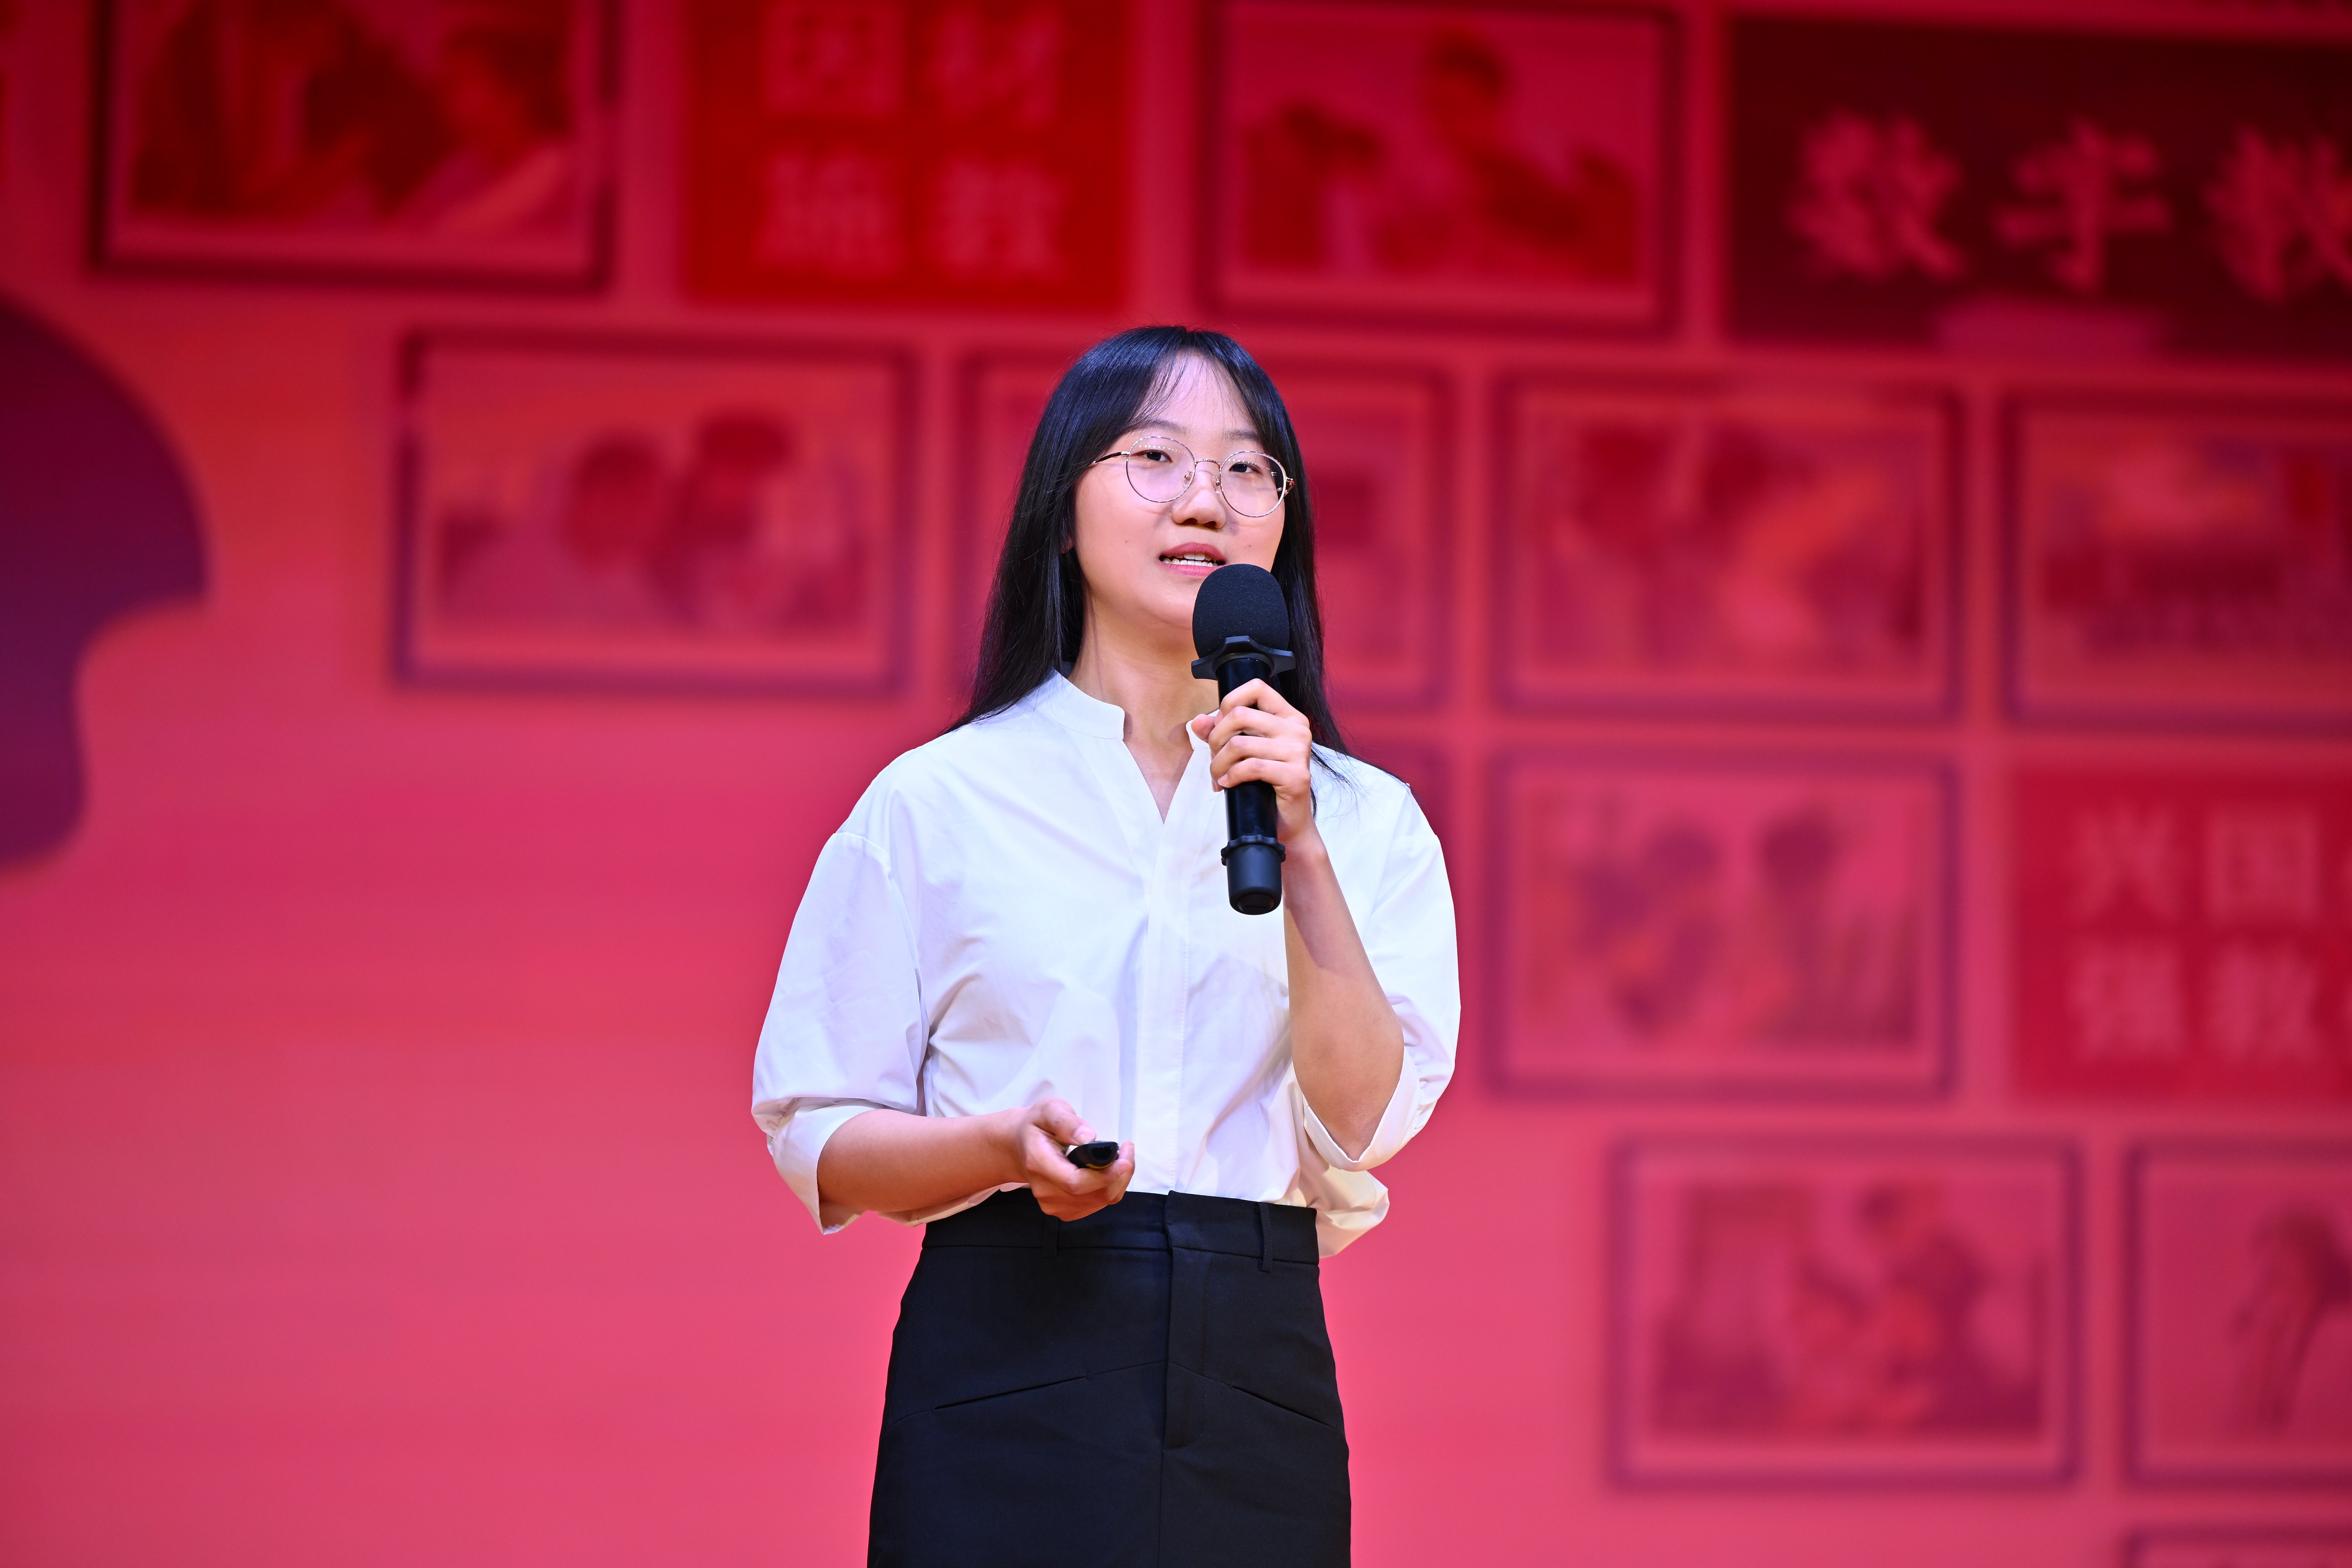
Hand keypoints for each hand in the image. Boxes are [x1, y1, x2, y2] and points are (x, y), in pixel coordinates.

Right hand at [997, 1098, 1133, 1220]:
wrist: (1019, 1145)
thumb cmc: (1037, 1125)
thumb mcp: (1049, 1110)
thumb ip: (1067, 1122)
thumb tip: (1088, 1137)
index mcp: (1039, 1164)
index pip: (1076, 1182)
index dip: (1106, 1174)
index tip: (1124, 1156)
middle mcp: (1044, 1190)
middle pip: (1094, 1195)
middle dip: (1119, 1174)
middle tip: (1127, 1150)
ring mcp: (1052, 1204)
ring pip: (1100, 1201)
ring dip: (1118, 1181)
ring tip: (1120, 1157)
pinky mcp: (1062, 1210)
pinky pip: (1097, 1205)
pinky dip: (1110, 1189)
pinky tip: (1108, 1171)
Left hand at [1188, 678, 1316, 846]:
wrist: (1287, 822)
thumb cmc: (1265, 785)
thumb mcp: (1242, 754)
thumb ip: (1220, 733)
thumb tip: (1197, 721)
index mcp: (1288, 717)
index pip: (1256, 688)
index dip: (1229, 702)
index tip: (1220, 725)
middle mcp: (1297, 729)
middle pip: (1240, 715)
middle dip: (1216, 739)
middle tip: (1214, 760)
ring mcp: (1299, 752)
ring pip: (1240, 744)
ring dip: (1218, 763)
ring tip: (1218, 777)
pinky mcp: (1296, 776)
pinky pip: (1251, 767)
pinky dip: (1232, 776)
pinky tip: (1228, 784)